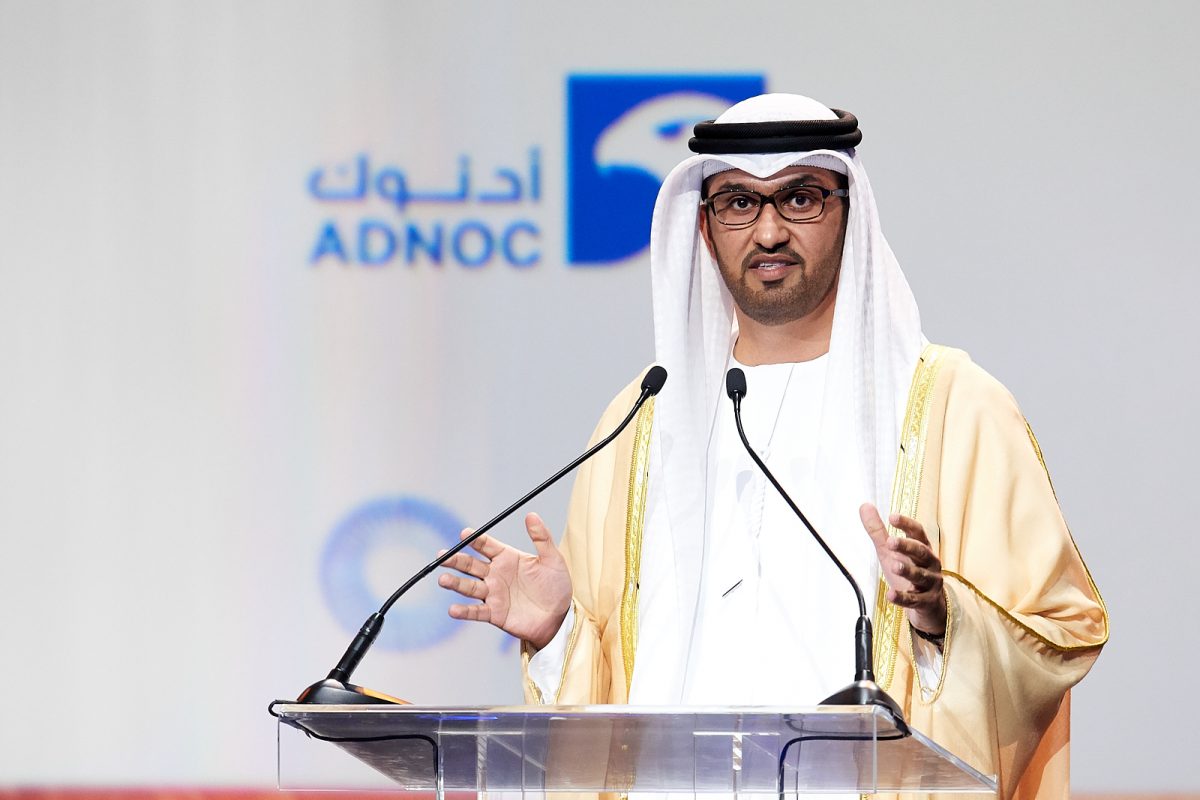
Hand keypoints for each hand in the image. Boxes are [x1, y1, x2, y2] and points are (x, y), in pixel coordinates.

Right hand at [437, 512, 571, 649]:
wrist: (560, 616)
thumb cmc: (556, 586)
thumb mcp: (552, 560)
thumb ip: (541, 538)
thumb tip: (532, 515)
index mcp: (507, 557)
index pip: (486, 545)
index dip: (476, 539)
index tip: (465, 533)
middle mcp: (495, 574)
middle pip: (471, 565)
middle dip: (455, 560)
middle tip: (442, 555)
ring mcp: (493, 594)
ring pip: (469, 587)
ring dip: (455, 583)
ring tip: (443, 579)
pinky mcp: (494, 614)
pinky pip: (476, 612)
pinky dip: (464, 611)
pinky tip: (453, 609)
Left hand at [859, 503, 946, 635]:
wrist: (928, 604)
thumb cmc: (908, 570)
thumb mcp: (890, 551)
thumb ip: (878, 531)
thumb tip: (864, 505)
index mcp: (922, 548)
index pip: (918, 532)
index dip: (906, 524)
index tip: (892, 517)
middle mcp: (930, 563)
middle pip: (921, 552)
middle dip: (907, 546)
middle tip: (890, 541)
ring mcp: (930, 583)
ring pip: (920, 575)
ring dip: (907, 570)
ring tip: (894, 565)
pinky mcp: (927, 601)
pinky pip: (915, 600)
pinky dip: (903, 598)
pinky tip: (890, 595)